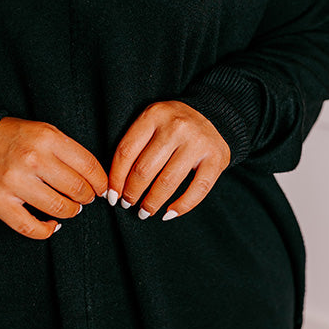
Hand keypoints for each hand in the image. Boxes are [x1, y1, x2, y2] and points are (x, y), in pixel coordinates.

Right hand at [0, 117, 108, 238]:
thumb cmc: (10, 138)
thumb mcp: (42, 131)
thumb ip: (66, 150)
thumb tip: (94, 177)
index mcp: (46, 138)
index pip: (88, 166)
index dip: (101, 181)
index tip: (102, 188)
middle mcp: (31, 159)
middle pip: (77, 188)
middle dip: (87, 197)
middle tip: (84, 198)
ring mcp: (14, 182)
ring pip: (58, 208)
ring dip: (69, 212)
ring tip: (69, 208)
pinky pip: (31, 227)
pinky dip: (46, 230)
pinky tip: (51, 225)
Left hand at [107, 101, 230, 219]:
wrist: (213, 114)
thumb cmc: (173, 124)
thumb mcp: (152, 120)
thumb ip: (136, 142)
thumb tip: (115, 183)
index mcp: (154, 115)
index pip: (126, 152)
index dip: (116, 178)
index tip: (111, 195)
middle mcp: (176, 126)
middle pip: (144, 169)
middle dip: (131, 193)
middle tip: (127, 204)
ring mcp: (198, 142)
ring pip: (168, 182)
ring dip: (152, 203)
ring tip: (145, 212)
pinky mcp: (217, 157)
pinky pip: (198, 189)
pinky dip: (182, 206)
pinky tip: (169, 214)